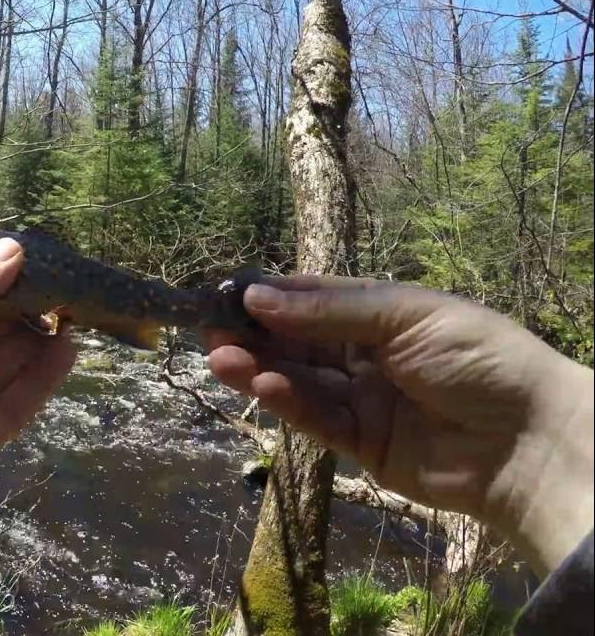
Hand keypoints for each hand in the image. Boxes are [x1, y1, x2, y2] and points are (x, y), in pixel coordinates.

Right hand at [207, 275, 593, 575]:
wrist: (531, 443)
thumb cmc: (479, 359)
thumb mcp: (406, 316)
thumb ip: (329, 310)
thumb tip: (255, 295)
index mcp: (383, 312)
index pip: (312, 299)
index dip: (268, 296)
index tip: (223, 292)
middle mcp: (368, 354)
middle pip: (297, 342)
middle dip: (253, 335)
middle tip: (206, 330)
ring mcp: (364, 401)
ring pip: (298, 381)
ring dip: (258, 369)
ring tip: (221, 359)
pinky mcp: (362, 445)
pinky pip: (316, 419)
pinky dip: (287, 403)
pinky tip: (262, 386)